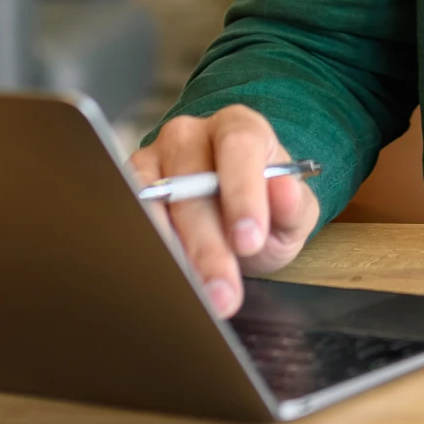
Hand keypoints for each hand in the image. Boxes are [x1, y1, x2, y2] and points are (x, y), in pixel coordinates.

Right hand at [130, 105, 319, 316]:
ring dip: (173, 254)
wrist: (232, 215)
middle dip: (208, 245)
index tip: (249, 240)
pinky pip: (129, 215)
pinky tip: (163, 281)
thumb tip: (285, 192)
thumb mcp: (292, 211)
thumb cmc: (263, 208)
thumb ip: (294, 204)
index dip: (242, 192)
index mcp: (239, 127)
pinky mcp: (129, 184)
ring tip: (193, 297)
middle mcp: (191, 135)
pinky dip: (147, 250)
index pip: (239, 145)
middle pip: (192, 182)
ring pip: (155, 201)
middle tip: (222, 292)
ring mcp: (154, 157)